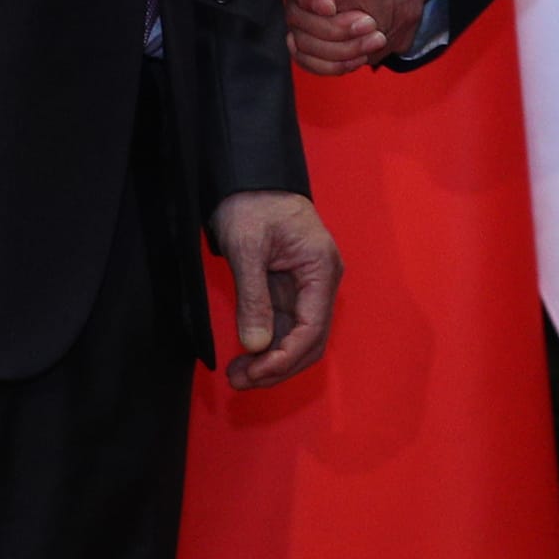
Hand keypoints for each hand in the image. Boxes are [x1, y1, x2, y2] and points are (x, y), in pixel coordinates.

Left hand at [208, 190, 338, 388]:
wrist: (249, 176)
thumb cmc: (251, 202)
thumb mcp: (247, 246)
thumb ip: (252, 297)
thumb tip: (255, 345)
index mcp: (320, 269)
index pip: (311, 329)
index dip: (284, 358)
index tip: (255, 373)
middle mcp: (321, 282)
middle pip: (309, 341)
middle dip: (278, 367)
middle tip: (240, 382)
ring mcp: (307, 287)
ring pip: (297, 339)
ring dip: (271, 362)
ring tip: (237, 376)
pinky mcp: (290, 289)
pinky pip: (284, 327)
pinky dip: (267, 346)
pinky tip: (245, 358)